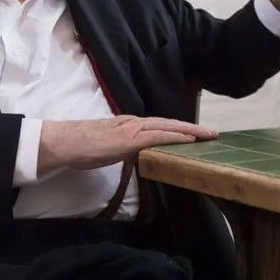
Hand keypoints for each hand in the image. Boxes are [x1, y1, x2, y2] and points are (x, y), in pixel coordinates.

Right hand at [37, 116, 215, 173]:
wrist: (66, 143)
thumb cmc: (82, 148)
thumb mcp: (109, 149)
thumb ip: (124, 149)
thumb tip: (136, 156)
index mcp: (130, 125)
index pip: (160, 126)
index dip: (179, 129)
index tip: (196, 134)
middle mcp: (134, 123)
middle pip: (169, 123)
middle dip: (192, 128)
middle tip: (212, 134)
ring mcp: (133, 129)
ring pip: (168, 126)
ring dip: (190, 130)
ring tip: (208, 135)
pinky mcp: (130, 139)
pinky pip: (158, 136)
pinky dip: (175, 136)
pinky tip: (189, 140)